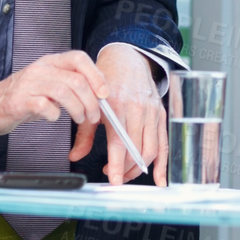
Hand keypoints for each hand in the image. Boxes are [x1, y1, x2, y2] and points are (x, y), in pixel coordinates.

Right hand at [0, 51, 107, 140]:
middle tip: (93, 116)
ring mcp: (28, 84)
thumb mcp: (47, 84)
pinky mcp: (18, 101)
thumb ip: (69, 84)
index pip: (79, 58)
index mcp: (50, 62)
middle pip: (76, 80)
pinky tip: (53, 118)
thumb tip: (98, 95)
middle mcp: (40, 69)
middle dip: (91, 102)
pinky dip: (54, 116)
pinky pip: (44, 107)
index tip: (104, 94)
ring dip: (78, 110)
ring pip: (64, 92)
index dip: (96, 75)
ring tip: (79, 120)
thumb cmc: (21, 97)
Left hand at [97, 46, 167, 185]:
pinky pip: (164, 143)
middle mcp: (137, 109)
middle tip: (114, 177)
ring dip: (139, 167)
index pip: (119, 142)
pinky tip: (159, 178)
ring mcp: (152, 112)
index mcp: (117, 105)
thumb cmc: (108, 81)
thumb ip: (84, 133)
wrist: (128, 60)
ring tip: (127, 174)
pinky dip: (163, 163)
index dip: (117, 163)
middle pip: (136, 149)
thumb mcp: (91, 104)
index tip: (113, 179)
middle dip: (125, 169)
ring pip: (151, 149)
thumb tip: (75, 156)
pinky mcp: (161, 114)